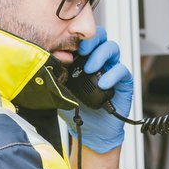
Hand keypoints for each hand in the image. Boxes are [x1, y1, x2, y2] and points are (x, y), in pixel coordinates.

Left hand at [59, 27, 133, 153]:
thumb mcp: (60, 91)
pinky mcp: (123, 81)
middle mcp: (99, 61)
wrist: (91, 131)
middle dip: (91, 41)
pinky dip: (112, 74)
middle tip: (82, 52)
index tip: (69, 46)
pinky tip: (103, 84)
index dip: (79, 37)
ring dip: (100, 55)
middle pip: (101, 37)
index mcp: (84, 59)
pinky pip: (121, 69)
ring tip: (90, 69)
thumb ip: (56, 77)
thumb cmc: (76, 110)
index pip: (85, 38)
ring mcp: (111, 69)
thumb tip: (45, 63)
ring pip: (112, 48)